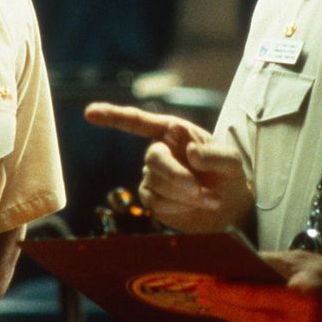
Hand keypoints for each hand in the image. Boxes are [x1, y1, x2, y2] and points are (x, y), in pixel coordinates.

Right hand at [84, 102, 251, 231]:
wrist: (228, 209)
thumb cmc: (228, 177)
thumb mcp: (231, 162)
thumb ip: (215, 155)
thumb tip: (190, 153)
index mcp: (174, 131)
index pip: (139, 121)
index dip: (113, 116)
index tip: (89, 112)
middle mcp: (159, 150)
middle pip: (153, 159)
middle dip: (176, 176)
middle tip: (199, 191)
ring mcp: (153, 175)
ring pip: (155, 184)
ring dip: (184, 195)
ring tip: (209, 199)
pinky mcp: (152, 198)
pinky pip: (155, 202)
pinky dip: (177, 207)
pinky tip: (193, 206)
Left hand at [194, 251, 321, 321]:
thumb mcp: (301, 261)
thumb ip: (267, 265)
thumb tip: (234, 265)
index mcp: (303, 297)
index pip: (254, 296)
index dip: (225, 291)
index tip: (204, 283)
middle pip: (252, 316)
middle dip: (223, 305)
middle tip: (200, 295)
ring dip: (234, 318)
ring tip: (213, 305)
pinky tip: (239, 318)